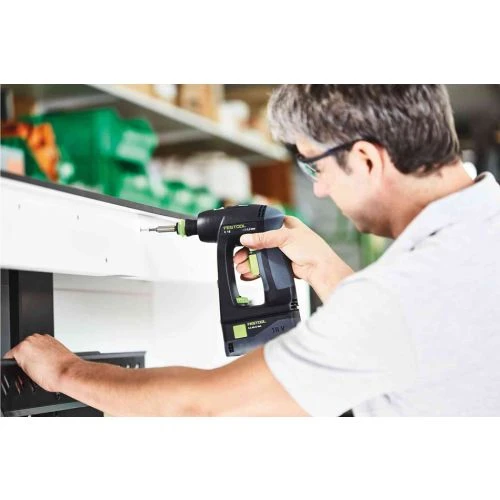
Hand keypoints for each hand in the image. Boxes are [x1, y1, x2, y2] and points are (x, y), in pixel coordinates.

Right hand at [3, 334, 80, 392]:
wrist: (69, 372)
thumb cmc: (52, 375)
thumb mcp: (28, 374)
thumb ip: (22, 365)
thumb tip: (22, 363)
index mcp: (22, 348)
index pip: (10, 355)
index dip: (13, 364)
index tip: (15, 367)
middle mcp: (32, 340)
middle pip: (22, 349)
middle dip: (24, 358)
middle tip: (29, 369)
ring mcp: (43, 338)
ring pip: (33, 346)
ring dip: (34, 354)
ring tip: (40, 366)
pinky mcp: (53, 339)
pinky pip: (43, 345)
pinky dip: (44, 351)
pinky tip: (47, 361)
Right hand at [234, 216, 353, 301]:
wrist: (320, 270)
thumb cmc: (311, 249)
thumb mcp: (285, 237)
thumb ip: (264, 237)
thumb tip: (246, 238)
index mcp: (284, 224)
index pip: (262, 225)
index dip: (250, 231)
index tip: (240, 239)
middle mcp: (282, 237)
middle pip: (258, 242)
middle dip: (247, 251)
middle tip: (238, 257)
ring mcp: (281, 251)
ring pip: (260, 255)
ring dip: (250, 261)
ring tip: (241, 267)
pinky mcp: (281, 264)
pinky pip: (265, 266)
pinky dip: (256, 270)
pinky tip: (248, 273)